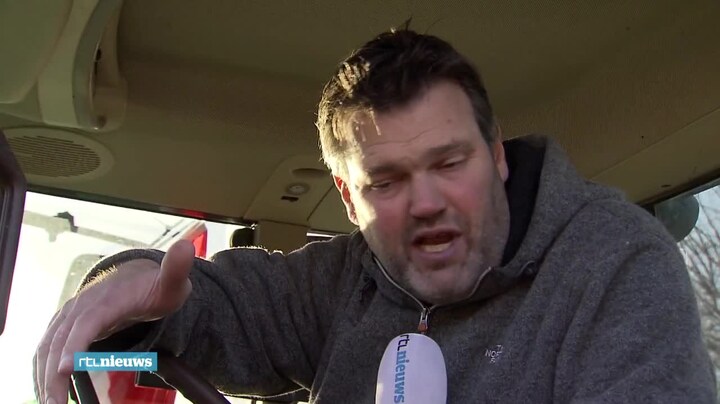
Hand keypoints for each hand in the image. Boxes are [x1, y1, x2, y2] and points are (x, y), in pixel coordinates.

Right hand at [33, 239, 194, 403]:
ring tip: (51, 403)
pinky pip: (47, 349)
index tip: (66, 366)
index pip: (87, 321)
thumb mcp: (172, 280)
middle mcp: (83, 307)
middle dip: (54, 373)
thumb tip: (185, 246)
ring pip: (48, 347)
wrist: (137, 276)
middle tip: (56, 403)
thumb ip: (177, 268)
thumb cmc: (155, 285)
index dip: (76, 343)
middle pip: (61, 340)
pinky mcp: (66, 327)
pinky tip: (48, 391)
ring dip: (44, 376)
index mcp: (108, 299)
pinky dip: (42, 370)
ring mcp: (71, 317)